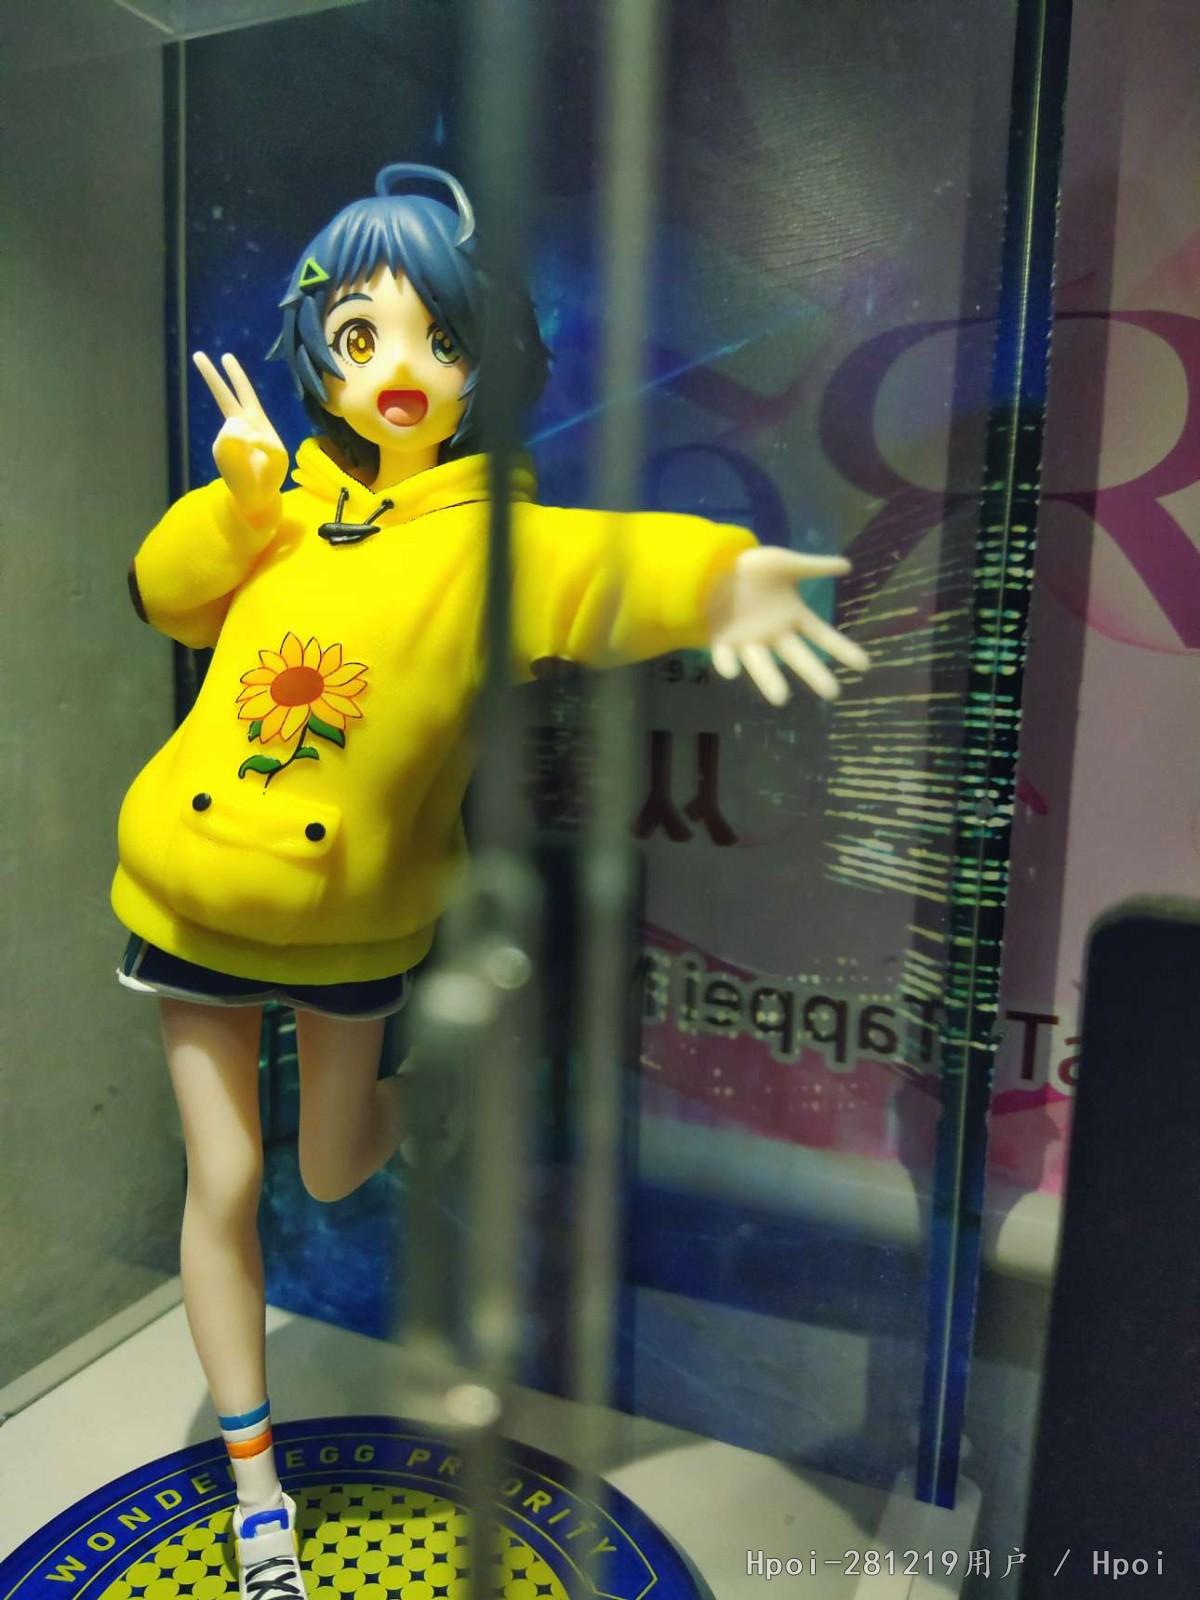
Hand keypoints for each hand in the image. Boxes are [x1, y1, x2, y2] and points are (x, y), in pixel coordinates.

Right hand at [193, 351, 287, 523]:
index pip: (244, 392)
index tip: (225, 357)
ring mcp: (227, 436)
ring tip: (254, 458)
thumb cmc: (271, 473)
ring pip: (234, 429)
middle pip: (224, 396)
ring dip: (248, 442)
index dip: (235, 375)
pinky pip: (232, 443)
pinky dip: (243, 451)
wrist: (258, 495)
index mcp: (256, 419)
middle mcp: (238, 424)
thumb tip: (243, 435)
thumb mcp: (278, 455)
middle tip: (198, 354)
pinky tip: (247, 463)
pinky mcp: (221, 449)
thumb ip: (265, 441)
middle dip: (212, 376)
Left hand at [707, 546, 869, 704]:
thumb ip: (815, 567)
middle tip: (832, 693)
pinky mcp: (722, 641)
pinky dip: (726, 664)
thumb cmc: (752, 567)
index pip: (822, 636)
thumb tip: (848, 565)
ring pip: (761, 664)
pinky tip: (732, 671)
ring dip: (769, 680)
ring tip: (780, 699)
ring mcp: (748, 640)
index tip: (864, 665)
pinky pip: (725, 656)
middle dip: (813, 674)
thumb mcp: (787, 563)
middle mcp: (774, 634)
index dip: (842, 649)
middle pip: (797, 657)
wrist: (717, 564)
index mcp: (792, 616)